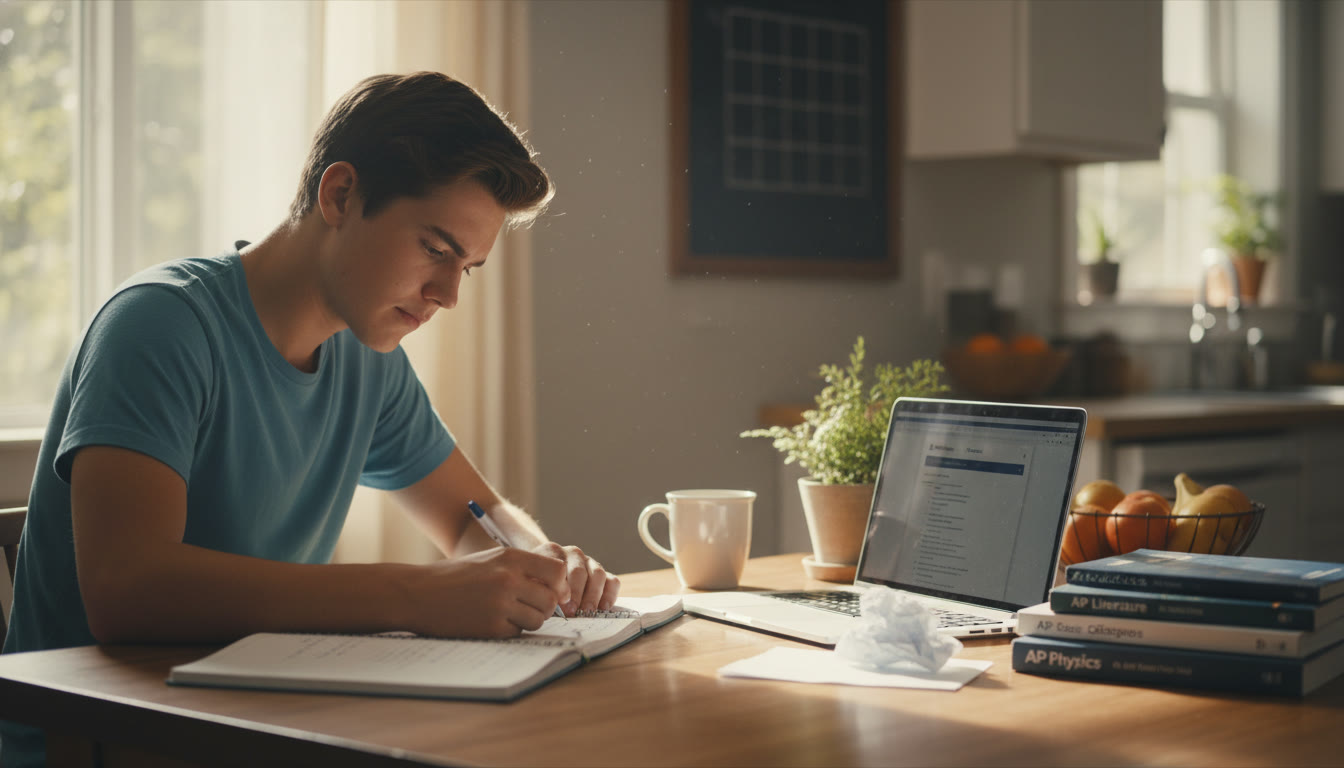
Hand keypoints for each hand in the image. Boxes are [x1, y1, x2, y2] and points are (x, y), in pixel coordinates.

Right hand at [410, 547, 567, 637]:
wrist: (418, 593)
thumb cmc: (455, 576)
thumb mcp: (491, 559)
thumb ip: (522, 568)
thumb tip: (558, 585)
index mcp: (510, 558)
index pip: (557, 571)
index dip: (559, 584)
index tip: (555, 592)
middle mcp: (509, 579)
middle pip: (551, 599)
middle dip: (545, 606)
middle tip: (529, 606)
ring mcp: (500, 604)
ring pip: (538, 619)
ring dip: (529, 619)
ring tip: (509, 613)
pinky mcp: (491, 627)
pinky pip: (517, 632)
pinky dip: (510, 629)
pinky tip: (492, 621)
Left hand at [532, 542, 620, 615]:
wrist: (544, 573)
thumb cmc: (536, 582)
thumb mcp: (530, 582)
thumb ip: (537, 589)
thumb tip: (548, 604)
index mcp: (552, 551)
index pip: (560, 567)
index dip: (561, 587)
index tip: (560, 605)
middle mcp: (573, 553)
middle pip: (579, 572)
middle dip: (577, 594)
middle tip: (572, 612)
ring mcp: (589, 562)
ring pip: (598, 574)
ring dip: (593, 595)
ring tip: (587, 612)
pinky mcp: (601, 573)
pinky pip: (612, 580)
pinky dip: (610, 594)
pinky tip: (603, 607)